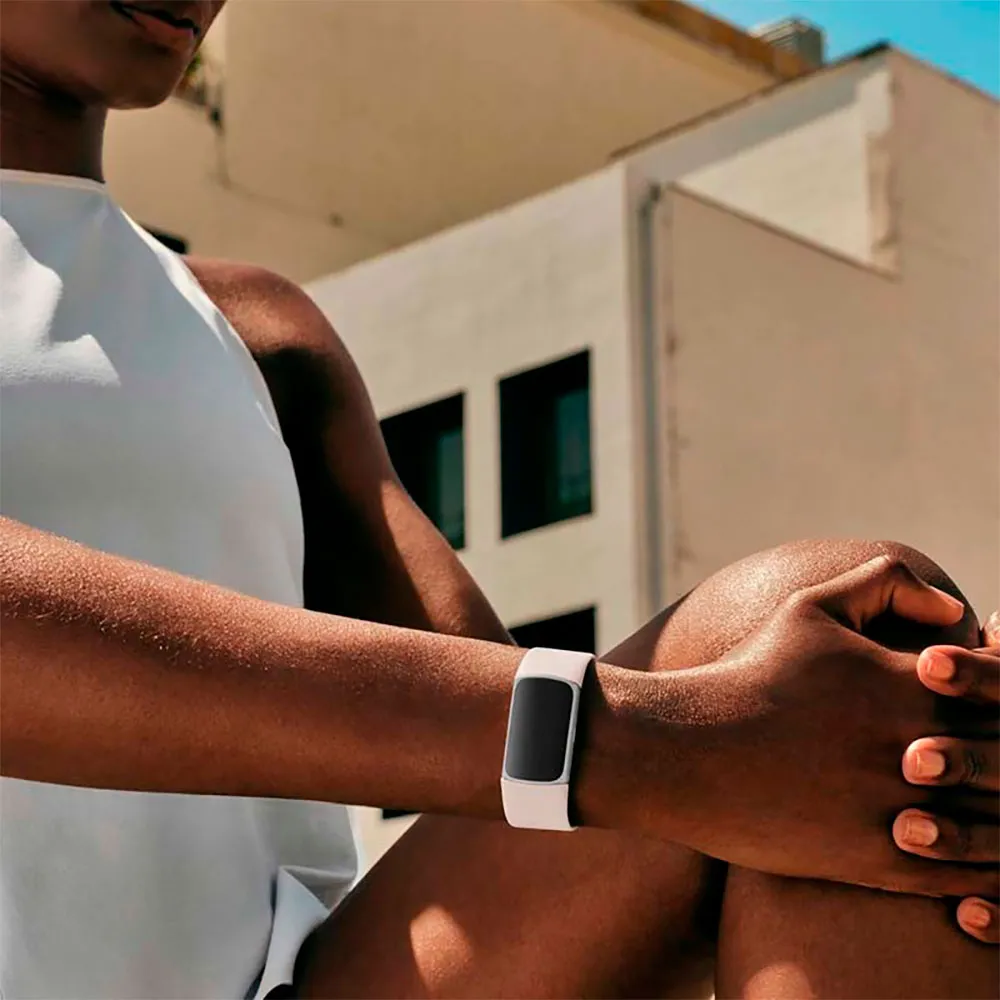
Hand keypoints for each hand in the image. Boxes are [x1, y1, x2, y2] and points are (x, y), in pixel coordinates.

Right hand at [646, 557, 997, 897]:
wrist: (685, 750)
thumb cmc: (749, 675)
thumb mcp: (808, 607)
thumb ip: (886, 585)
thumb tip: (955, 608)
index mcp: (913, 685)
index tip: (988, 711)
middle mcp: (918, 748)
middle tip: (993, 766)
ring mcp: (898, 808)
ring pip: (995, 828)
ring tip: (989, 815)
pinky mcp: (875, 862)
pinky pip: (958, 877)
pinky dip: (979, 875)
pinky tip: (973, 866)